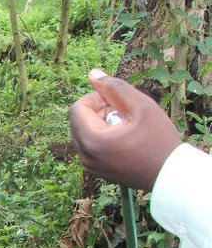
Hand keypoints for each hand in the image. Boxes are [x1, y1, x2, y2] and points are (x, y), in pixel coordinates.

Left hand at [68, 69, 182, 190]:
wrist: (170, 174)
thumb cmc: (159, 139)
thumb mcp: (141, 106)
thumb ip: (115, 88)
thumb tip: (93, 73)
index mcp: (92, 141)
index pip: (76, 108)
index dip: (96, 99)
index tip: (118, 102)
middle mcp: (84, 156)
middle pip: (77, 121)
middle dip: (97, 111)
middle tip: (125, 113)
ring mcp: (88, 165)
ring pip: (82, 133)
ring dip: (100, 123)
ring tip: (126, 125)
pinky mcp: (95, 170)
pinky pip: (89, 146)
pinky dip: (102, 136)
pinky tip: (124, 138)